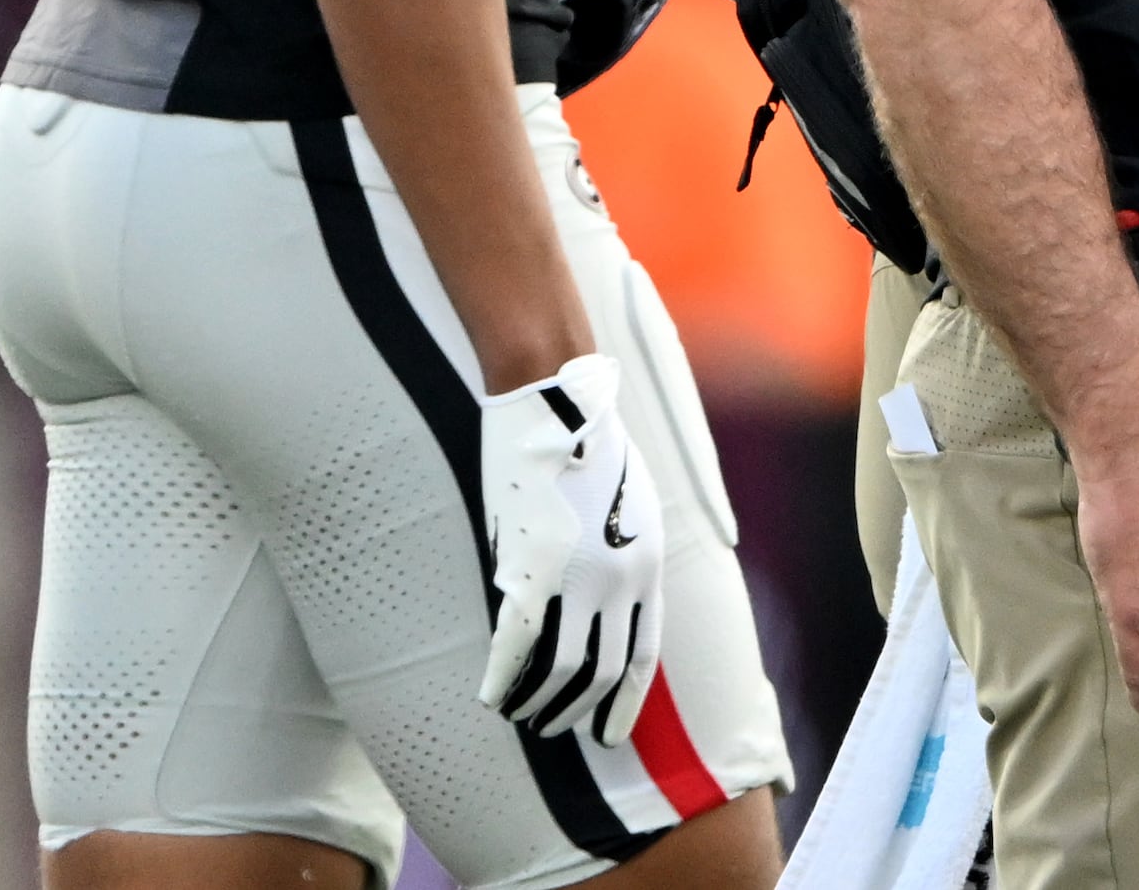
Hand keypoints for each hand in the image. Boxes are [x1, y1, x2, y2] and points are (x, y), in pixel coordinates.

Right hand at [474, 352, 665, 745]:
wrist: (558, 403)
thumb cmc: (589, 444)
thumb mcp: (631, 503)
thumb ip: (624, 556)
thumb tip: (604, 602)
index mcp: (650, 562)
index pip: (642, 655)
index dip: (624, 700)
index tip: (609, 734)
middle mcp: (623, 578)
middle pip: (599, 670)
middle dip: (575, 710)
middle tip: (551, 729)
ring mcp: (577, 576)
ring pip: (557, 668)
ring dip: (536, 702)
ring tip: (517, 716)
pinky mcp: (530, 569)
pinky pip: (515, 645)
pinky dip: (501, 679)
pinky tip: (488, 696)